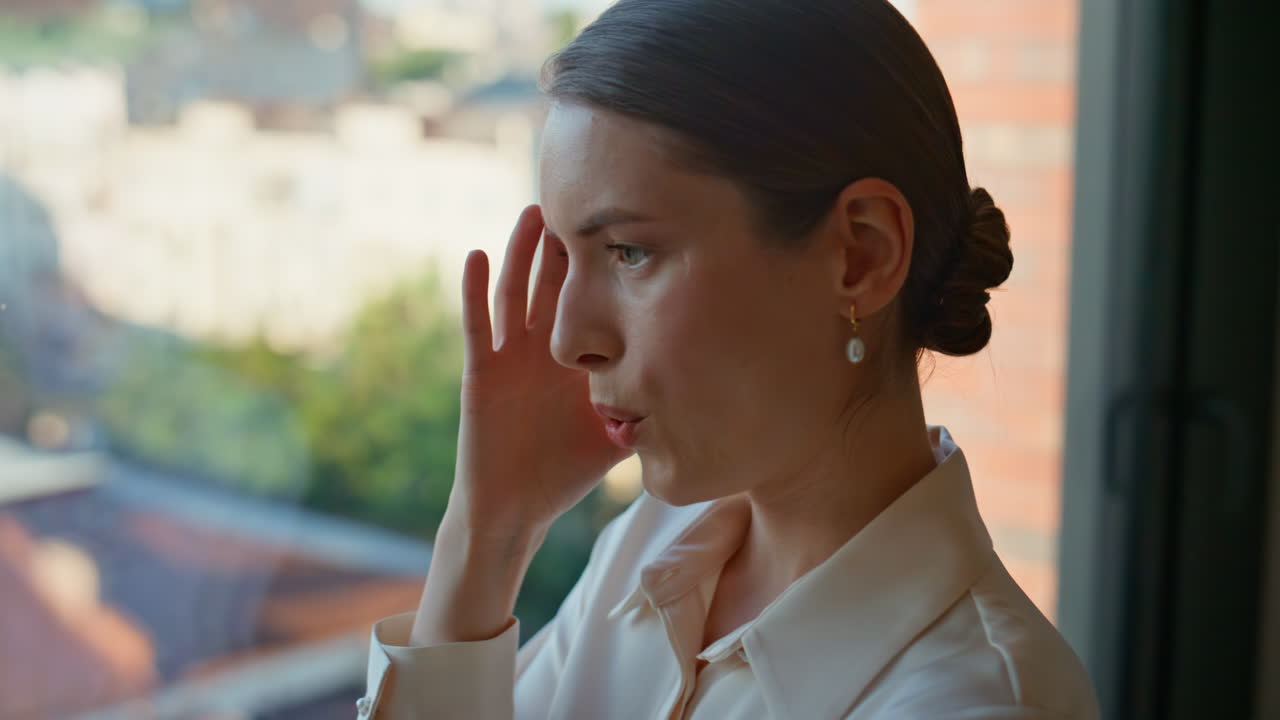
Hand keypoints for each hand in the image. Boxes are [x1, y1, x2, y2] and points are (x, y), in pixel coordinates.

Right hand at [445, 205, 632, 539]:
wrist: (516, 509)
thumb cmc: (564, 473)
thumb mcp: (615, 435)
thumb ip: (648, 412)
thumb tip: (702, 394)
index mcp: (576, 359)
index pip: (592, 304)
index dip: (605, 268)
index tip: (630, 226)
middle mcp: (543, 350)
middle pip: (554, 286)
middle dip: (567, 245)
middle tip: (584, 198)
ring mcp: (511, 356)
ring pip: (516, 293)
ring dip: (521, 253)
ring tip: (533, 213)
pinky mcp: (482, 372)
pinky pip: (478, 326)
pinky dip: (473, 290)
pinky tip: (476, 255)